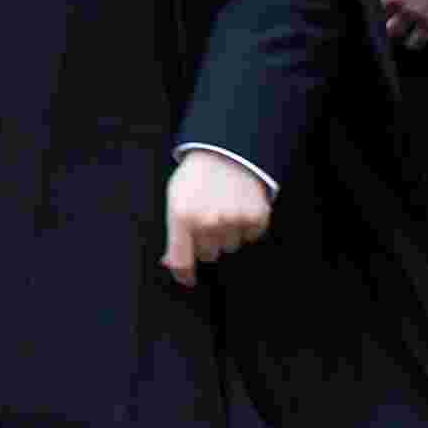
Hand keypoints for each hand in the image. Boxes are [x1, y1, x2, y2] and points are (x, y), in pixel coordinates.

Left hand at [158, 149, 273, 284]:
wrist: (227, 148)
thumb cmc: (198, 174)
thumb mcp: (176, 197)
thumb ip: (173, 231)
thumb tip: (171, 263)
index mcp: (182, 216)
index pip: (181, 261)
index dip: (184, 274)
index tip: (187, 278)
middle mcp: (207, 221)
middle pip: (208, 255)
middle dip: (206, 242)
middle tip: (208, 218)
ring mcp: (233, 220)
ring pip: (230, 247)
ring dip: (227, 233)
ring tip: (224, 208)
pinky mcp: (256, 217)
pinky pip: (250, 236)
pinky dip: (246, 226)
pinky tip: (239, 206)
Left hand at [368, 0, 427, 48]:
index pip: (362, 2)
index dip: (362, 7)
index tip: (363, 11)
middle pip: (374, 21)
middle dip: (376, 22)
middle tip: (379, 23)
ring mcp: (412, 11)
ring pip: (392, 34)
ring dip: (393, 33)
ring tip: (395, 30)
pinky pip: (415, 43)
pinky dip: (412, 43)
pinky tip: (411, 38)